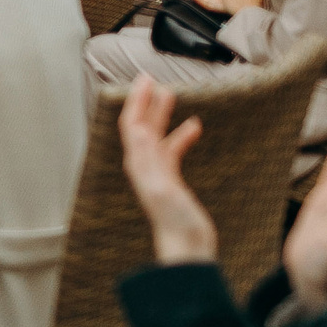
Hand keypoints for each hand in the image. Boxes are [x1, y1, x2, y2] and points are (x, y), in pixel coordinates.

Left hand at [119, 73, 218, 264]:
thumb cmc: (175, 222)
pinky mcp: (171, 180)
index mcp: (138, 164)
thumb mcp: (161, 187)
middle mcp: (143, 165)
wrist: (187, 248)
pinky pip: (173, 150)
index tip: (144, 79)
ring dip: (162, 114)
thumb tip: (138, 130)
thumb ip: (150, 160)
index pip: (132, 123)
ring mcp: (157, 173)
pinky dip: (181, 136)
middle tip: (152, 78)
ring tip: (171, 94)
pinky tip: (194, 127)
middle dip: (145, 101)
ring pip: (157, 135)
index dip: (136, 100)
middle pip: (141, 125)